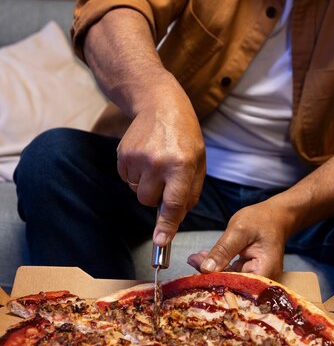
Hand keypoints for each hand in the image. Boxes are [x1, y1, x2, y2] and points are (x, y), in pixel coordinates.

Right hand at [116, 74, 205, 244]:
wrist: (160, 103)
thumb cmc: (184, 134)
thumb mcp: (199, 160)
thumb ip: (190, 191)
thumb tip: (176, 218)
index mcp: (181, 164)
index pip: (173, 203)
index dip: (167, 225)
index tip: (161, 242)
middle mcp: (157, 162)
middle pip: (148, 200)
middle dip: (156, 196)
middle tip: (165, 176)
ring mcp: (137, 157)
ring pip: (135, 190)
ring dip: (145, 184)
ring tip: (156, 161)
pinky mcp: (122, 153)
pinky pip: (126, 177)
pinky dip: (134, 173)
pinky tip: (145, 155)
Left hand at [187, 199, 288, 280]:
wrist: (275, 215)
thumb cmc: (261, 220)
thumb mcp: (239, 230)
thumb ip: (223, 250)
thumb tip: (205, 270)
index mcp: (265, 271)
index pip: (238, 287)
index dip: (217, 285)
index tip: (198, 277)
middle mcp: (262, 281)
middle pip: (233, 286)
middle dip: (210, 276)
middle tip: (192, 261)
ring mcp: (255, 278)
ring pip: (229, 280)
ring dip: (211, 270)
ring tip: (194, 258)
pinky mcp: (248, 273)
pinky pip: (230, 273)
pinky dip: (217, 266)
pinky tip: (201, 258)